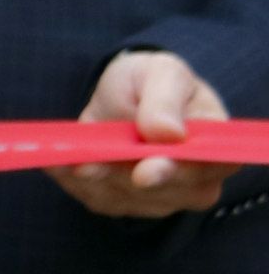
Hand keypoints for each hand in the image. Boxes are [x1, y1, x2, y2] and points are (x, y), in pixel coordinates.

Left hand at [56, 51, 233, 219]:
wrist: (123, 92)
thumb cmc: (151, 80)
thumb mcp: (161, 72)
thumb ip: (165, 100)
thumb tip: (168, 133)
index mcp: (215, 145)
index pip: (211, 167)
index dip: (179, 171)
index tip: (146, 169)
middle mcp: (195, 179)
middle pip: (166, 192)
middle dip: (124, 177)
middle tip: (90, 165)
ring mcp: (161, 195)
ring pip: (128, 198)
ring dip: (95, 180)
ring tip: (68, 158)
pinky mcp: (125, 200)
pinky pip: (98, 199)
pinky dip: (74, 182)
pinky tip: (57, 162)